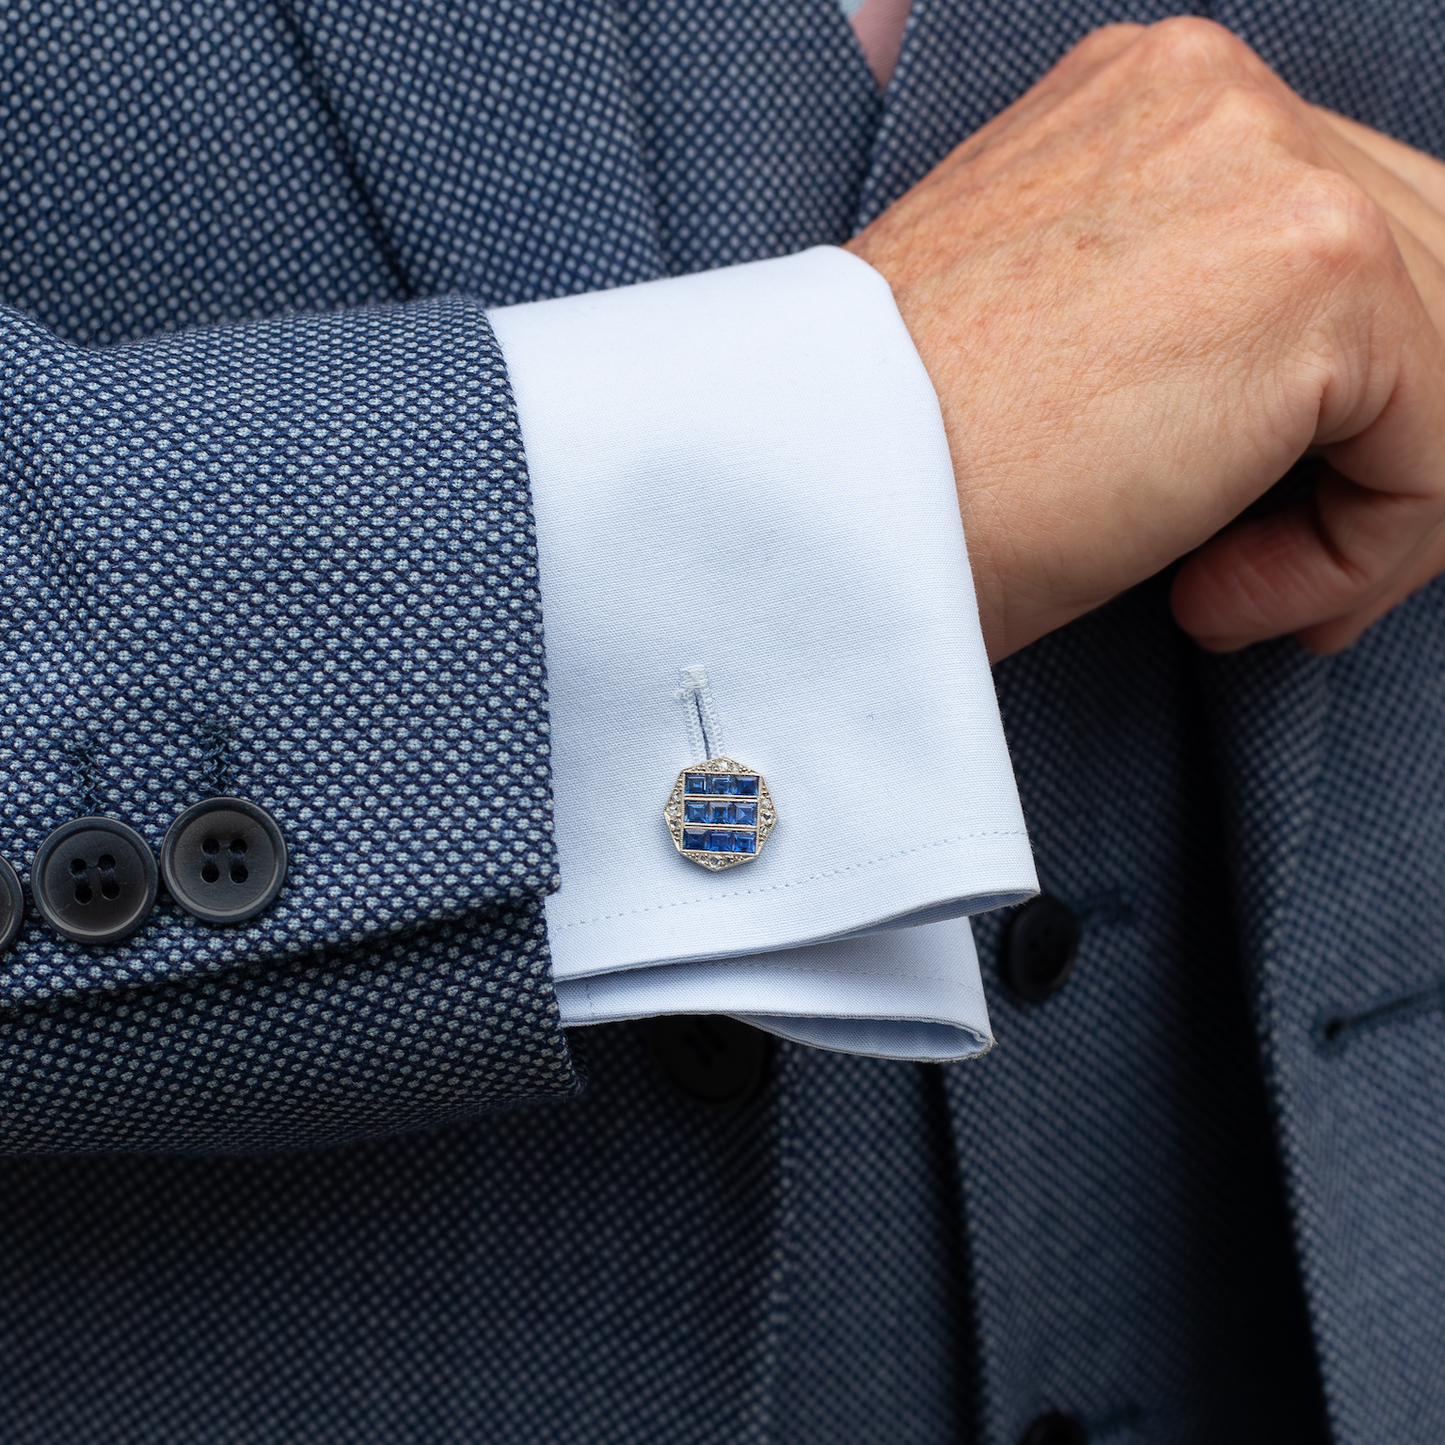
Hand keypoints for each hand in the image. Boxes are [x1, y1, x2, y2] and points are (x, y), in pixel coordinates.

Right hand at [847, 19, 1444, 660]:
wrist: (810, 504)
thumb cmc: (903, 462)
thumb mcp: (1060, 345)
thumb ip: (1189, 314)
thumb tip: (1307, 396)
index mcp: (1149, 104)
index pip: (1349, 234)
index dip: (1344, 399)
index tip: (1261, 523)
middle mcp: (1220, 96)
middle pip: (1432, 278)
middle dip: (1384, 453)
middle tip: (1281, 579)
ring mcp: (1273, 164)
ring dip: (1367, 515)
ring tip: (1227, 594)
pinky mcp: (1316, 272)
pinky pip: (1438, 448)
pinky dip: (1352, 557)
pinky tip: (1213, 596)